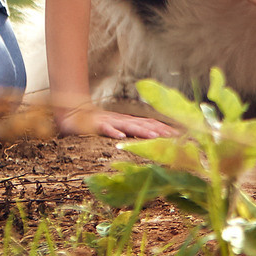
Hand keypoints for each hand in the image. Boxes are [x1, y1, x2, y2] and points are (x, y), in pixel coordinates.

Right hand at [56, 103, 178, 139]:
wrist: (74, 115)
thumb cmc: (98, 125)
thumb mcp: (118, 129)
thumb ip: (132, 132)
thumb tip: (151, 140)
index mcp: (129, 122)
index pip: (151, 124)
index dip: (166, 130)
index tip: (182, 136)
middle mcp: (123, 120)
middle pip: (145, 124)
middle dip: (160, 131)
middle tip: (175, 138)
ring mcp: (110, 121)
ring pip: (128, 126)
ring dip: (142, 131)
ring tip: (155, 137)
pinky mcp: (96, 125)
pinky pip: (105, 128)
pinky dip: (113, 132)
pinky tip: (121, 137)